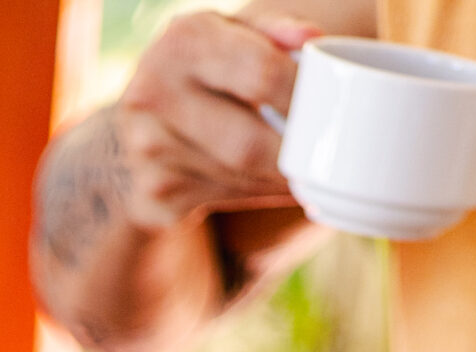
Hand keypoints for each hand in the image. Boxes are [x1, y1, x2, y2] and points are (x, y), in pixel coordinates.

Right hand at [116, 12, 317, 228]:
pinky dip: (258, 194)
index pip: (262, 74)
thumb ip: (273, 29)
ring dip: (279, 179)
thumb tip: (311, 39)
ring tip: (306, 169)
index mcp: (182, 40)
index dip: (303, 98)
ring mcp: (147, 150)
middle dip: (294, 154)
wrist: (143, 115)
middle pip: (247, 143)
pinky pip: (222, 199)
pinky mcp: (151, 193)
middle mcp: (153, 94)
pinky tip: (272, 182)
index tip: (332, 109)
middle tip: (326, 155)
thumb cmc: (205, 65)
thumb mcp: (234, 31)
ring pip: (238, 178)